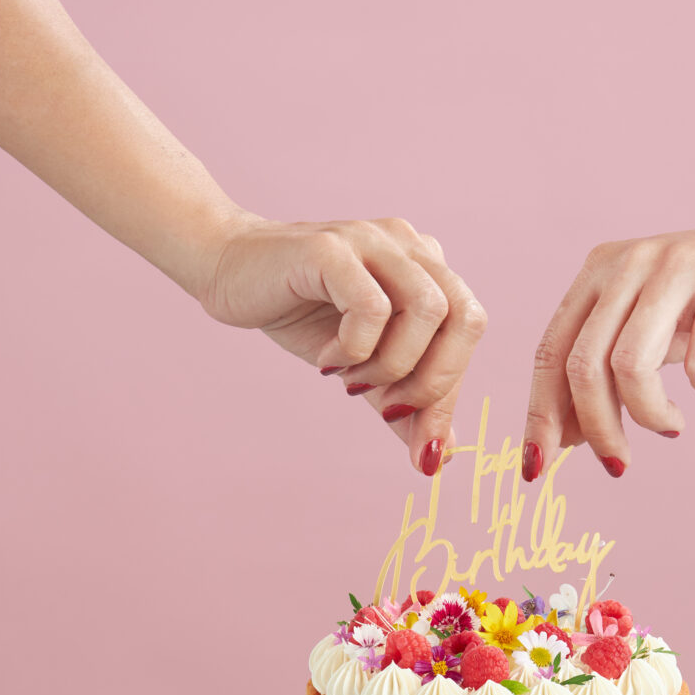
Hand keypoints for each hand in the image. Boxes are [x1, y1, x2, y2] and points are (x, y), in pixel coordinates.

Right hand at [201, 213, 486, 472]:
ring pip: (427, 310)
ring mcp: (372, 241)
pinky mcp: (331, 250)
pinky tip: (327, 359)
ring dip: (393, 364)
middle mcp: (409, 246)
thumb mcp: (361, 366)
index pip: (468, 331)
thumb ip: (400, 401)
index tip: (423, 448)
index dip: (449, 395)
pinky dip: (355, 348)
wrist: (226, 269)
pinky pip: (372, 306)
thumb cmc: (298, 312)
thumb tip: (438, 454)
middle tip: (389, 409)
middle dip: (435, 381)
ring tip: (351, 379)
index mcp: (426, 267)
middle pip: (466, 317)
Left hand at [522, 207, 694, 476]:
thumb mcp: (649, 325)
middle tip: (617, 464)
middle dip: (596, 429)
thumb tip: (564, 438)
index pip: (551, 351)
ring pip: (630, 367)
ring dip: (648, 415)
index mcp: (599, 271)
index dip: (541, 413)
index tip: (538, 466)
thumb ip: (607, 368)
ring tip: (670, 425)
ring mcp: (676, 266)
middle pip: (584, 365)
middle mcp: (629, 262)